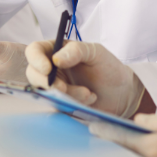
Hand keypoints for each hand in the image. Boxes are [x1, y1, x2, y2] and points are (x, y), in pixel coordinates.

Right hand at [25, 40, 145, 116]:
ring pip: (45, 92)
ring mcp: (55, 87)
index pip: (34, 50)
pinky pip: (57, 106)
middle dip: (47, 82)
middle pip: (33, 73)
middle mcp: (52, 68)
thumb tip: (55, 59)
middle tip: (64, 88)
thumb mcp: (95, 52)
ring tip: (88, 93)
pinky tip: (89, 99)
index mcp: (56, 50)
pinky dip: (72, 104)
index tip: (48, 68)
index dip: (35, 59)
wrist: (122, 93)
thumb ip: (76, 51)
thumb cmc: (108, 68)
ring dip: (66, 94)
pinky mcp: (60, 103)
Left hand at [90, 107, 156, 156]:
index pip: (124, 139)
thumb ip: (154, 120)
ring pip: (143, 154)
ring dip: (133, 144)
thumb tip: (137, 122)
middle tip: (102, 128)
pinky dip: (147, 149)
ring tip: (120, 131)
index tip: (92, 127)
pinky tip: (144, 139)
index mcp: (156, 147)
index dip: (107, 132)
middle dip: (118, 138)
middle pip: (132, 149)